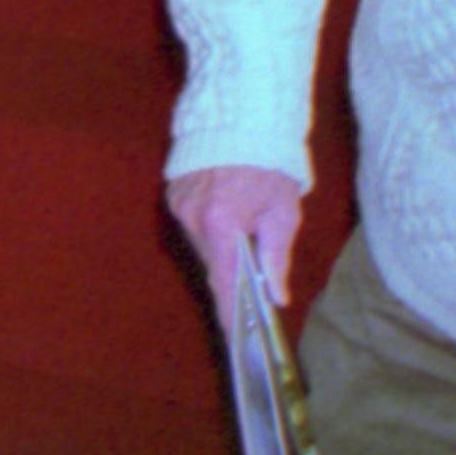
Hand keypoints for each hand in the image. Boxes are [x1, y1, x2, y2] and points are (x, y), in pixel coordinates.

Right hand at [166, 163, 302, 339]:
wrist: (241, 118)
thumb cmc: (270, 165)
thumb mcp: (283, 212)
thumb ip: (277, 258)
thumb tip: (276, 296)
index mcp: (221, 223)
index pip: (224, 281)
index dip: (230, 311)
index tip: (235, 336)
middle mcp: (192, 216)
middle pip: (211, 263)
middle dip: (231, 274)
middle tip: (253, 281)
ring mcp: (178, 203)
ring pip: (201, 245)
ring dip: (221, 250)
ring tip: (243, 240)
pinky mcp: (172, 192)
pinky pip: (191, 224)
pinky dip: (209, 230)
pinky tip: (227, 218)